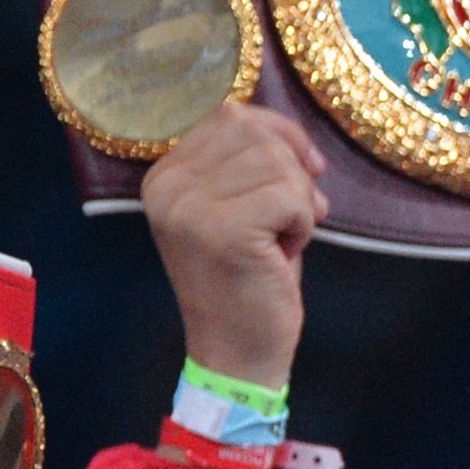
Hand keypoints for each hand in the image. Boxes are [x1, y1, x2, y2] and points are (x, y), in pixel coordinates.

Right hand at [141, 103, 322, 394]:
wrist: (237, 353)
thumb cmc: (247, 279)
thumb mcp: (236, 208)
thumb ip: (246, 163)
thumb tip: (291, 135)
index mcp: (163, 176)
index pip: (230, 115)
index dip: (280, 134)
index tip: (306, 170)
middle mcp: (166, 186)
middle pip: (254, 132)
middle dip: (293, 169)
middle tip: (296, 215)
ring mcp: (189, 208)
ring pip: (276, 162)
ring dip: (298, 201)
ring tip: (282, 239)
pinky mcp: (223, 230)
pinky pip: (289, 196)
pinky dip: (302, 224)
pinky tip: (284, 253)